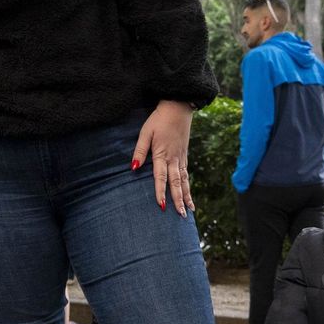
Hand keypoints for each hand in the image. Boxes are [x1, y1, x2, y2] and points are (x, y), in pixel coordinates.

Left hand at [132, 100, 193, 215]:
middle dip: (178, 200)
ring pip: (184, 180)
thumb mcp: (146, 133)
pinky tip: (189, 195)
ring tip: (189, 211)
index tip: (162, 206)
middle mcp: (174, 158)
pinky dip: (189, 186)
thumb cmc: (159, 119)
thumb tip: (134, 168)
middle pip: (176, 183)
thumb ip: (140, 151)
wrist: (178, 107)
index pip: (161, 177)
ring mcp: (181, 157)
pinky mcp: (185, 155)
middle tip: (181, 216)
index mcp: (162, 154)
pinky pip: (187, 174)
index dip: (161, 192)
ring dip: (186, 196)